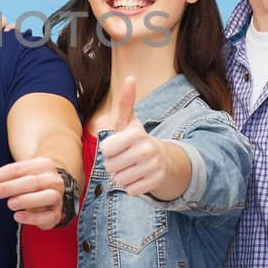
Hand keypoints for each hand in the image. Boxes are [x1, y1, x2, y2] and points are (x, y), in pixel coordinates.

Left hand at [0, 157, 67, 228]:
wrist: (56, 190)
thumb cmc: (32, 183)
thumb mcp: (20, 175)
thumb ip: (1, 178)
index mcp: (41, 165)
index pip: (16, 169)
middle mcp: (51, 179)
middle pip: (30, 182)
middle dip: (9, 187)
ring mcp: (57, 196)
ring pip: (45, 196)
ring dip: (26, 200)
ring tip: (10, 204)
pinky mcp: (57, 213)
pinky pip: (47, 216)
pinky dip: (33, 217)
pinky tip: (19, 217)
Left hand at [99, 76, 166, 196]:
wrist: (162, 159)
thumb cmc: (136, 139)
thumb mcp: (129, 121)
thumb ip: (126, 102)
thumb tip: (130, 77)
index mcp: (137, 134)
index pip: (106, 149)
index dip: (108, 150)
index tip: (116, 145)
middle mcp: (147, 150)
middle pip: (111, 166)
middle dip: (113, 164)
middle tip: (124, 158)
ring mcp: (153, 167)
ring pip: (119, 180)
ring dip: (121, 176)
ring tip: (130, 167)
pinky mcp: (156, 182)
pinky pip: (130, 190)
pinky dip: (131, 186)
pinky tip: (138, 177)